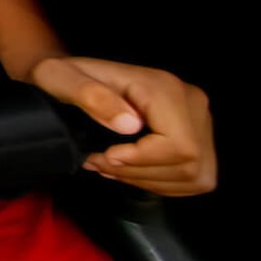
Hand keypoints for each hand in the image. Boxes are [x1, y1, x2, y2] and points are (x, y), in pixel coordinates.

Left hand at [24, 54, 217, 196]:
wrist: (75, 77)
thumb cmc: (66, 78)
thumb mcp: (60, 78)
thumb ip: (91, 96)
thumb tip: (129, 124)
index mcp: (165, 87)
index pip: (178, 144)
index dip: (142, 160)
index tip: (106, 156)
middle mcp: (192, 103)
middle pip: (188, 162)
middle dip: (139, 173)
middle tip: (100, 165)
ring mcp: (200, 123)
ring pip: (192, 174)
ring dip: (147, 180)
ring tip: (111, 168)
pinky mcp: (199, 141)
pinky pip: (193, 178)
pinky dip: (160, 183)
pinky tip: (132, 171)